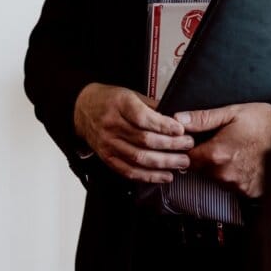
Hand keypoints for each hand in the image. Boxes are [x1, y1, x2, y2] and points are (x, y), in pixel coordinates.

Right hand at [73, 83, 194, 182]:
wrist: (81, 109)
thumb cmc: (110, 100)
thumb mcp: (130, 94)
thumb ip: (152, 106)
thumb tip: (177, 117)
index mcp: (119, 105)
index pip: (143, 118)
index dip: (164, 126)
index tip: (181, 130)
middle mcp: (111, 125)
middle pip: (144, 140)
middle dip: (170, 145)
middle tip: (188, 146)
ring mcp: (108, 143)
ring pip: (139, 158)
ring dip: (164, 163)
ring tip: (182, 162)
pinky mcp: (106, 157)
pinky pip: (128, 171)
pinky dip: (148, 176)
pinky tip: (164, 176)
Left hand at [176, 102, 270, 196]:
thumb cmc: (263, 122)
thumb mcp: (231, 113)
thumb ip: (202, 119)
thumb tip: (179, 119)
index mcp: (216, 154)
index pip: (189, 158)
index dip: (191, 149)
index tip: (197, 142)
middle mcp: (225, 174)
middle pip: (203, 169)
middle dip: (208, 156)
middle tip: (223, 141)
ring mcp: (238, 185)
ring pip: (218, 178)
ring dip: (222, 167)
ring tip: (237, 150)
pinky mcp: (250, 192)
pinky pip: (234, 185)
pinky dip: (237, 175)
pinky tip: (247, 161)